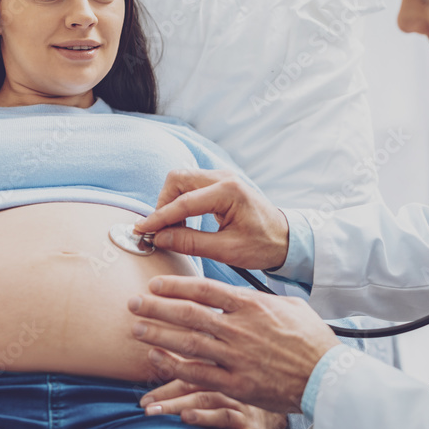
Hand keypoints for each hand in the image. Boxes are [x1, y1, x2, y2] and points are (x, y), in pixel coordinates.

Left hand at [129, 275, 342, 413]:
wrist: (327, 375)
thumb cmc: (312, 339)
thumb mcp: (290, 306)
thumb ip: (261, 299)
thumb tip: (242, 293)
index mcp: (251, 305)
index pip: (204, 289)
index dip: (175, 285)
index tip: (155, 284)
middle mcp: (239, 329)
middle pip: (188, 314)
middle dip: (156, 308)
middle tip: (132, 304)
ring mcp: (236, 357)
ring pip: (187, 343)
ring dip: (157, 335)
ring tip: (135, 330)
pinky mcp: (237, 384)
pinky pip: (197, 374)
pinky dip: (172, 366)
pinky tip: (155, 360)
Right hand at [133, 168, 289, 269]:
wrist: (286, 238)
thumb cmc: (263, 245)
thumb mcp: (227, 250)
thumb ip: (191, 243)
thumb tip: (160, 238)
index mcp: (229, 192)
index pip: (184, 201)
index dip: (159, 217)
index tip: (142, 230)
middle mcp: (224, 178)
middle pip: (177, 180)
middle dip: (163, 204)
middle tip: (160, 231)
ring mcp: (221, 178)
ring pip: (181, 181)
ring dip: (170, 203)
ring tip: (173, 230)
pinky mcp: (219, 184)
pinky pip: (190, 186)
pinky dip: (180, 203)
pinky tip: (182, 224)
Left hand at [139, 379, 288, 428]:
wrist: (271, 413)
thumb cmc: (230, 398)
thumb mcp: (212, 383)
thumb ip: (185, 375)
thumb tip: (152, 356)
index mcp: (216, 380)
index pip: (188, 381)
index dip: (165, 391)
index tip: (142, 402)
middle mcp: (229, 394)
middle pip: (200, 396)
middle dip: (174, 404)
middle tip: (150, 412)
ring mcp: (243, 414)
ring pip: (223, 413)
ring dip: (204, 416)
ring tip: (185, 417)